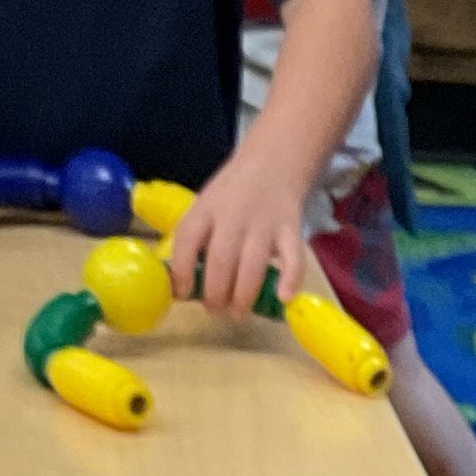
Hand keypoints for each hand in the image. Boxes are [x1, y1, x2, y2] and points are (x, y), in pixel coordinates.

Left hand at [165, 141, 306, 318]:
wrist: (273, 162)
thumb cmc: (234, 195)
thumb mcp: (207, 206)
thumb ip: (197, 238)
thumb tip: (182, 282)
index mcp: (206, 209)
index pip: (187, 240)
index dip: (181, 272)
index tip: (183, 294)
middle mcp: (232, 215)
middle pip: (220, 260)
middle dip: (215, 294)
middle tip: (216, 310)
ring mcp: (263, 224)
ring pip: (251, 266)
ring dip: (243, 297)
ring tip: (238, 313)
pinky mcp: (290, 230)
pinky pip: (294, 258)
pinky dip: (291, 280)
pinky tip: (284, 298)